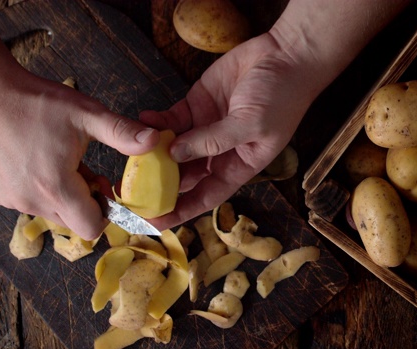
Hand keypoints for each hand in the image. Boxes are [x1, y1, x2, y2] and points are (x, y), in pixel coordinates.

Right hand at [0, 69, 158, 239]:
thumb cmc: (40, 103)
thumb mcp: (87, 114)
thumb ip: (122, 132)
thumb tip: (156, 140)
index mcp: (56, 186)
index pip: (91, 228)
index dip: (105, 212)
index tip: (105, 186)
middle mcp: (31, 201)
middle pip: (74, 223)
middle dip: (87, 204)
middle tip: (87, 171)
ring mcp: (11, 200)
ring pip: (53, 214)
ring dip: (65, 197)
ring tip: (63, 164)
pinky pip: (31, 205)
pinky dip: (43, 192)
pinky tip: (40, 164)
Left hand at [138, 33, 317, 229]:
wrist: (286, 56)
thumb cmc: (280, 97)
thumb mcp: (250, 124)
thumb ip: (213, 141)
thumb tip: (174, 154)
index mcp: (239, 165)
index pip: (205, 196)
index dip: (181, 210)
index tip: (155, 223)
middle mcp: (220, 151)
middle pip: (184, 175)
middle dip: (159, 183)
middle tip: (131, 189)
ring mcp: (206, 127)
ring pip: (173, 148)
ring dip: (154, 152)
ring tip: (131, 155)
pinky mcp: (196, 105)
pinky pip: (171, 119)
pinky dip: (157, 122)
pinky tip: (143, 121)